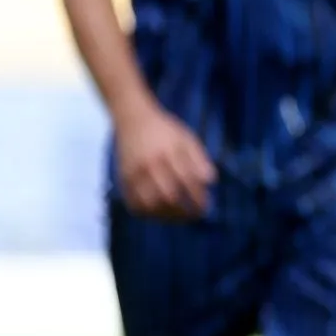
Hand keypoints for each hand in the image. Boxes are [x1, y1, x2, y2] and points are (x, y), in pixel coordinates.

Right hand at [117, 104, 214, 218]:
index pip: (187, 181)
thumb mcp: (186, 137)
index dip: (198, 197)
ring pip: (150, 204)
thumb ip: (199, 159)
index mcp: (169, 152)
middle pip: (168, 196)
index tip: (206, 205)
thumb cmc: (165, 130)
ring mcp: (134, 173)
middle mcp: (150, 164)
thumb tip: (211, 181)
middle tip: (195, 215)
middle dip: (184, 211)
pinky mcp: (124, 179)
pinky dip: (147, 213)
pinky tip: (159, 214)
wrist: (133, 118)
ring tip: (178, 218)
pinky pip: (134, 204)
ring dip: (166, 216)